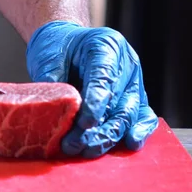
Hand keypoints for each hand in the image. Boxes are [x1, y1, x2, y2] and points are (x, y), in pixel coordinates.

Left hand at [26, 20, 158, 157]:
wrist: (66, 41)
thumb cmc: (58, 46)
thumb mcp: (49, 57)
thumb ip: (52, 80)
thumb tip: (52, 110)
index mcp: (106, 46)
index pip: (104, 78)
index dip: (96, 103)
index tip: (85, 123)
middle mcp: (126, 64)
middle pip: (118, 101)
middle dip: (98, 128)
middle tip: (76, 144)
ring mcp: (133, 82)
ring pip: (129, 113)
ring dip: (109, 135)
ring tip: (88, 150)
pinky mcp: (134, 98)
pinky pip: (142, 116)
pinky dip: (137, 131)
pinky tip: (130, 144)